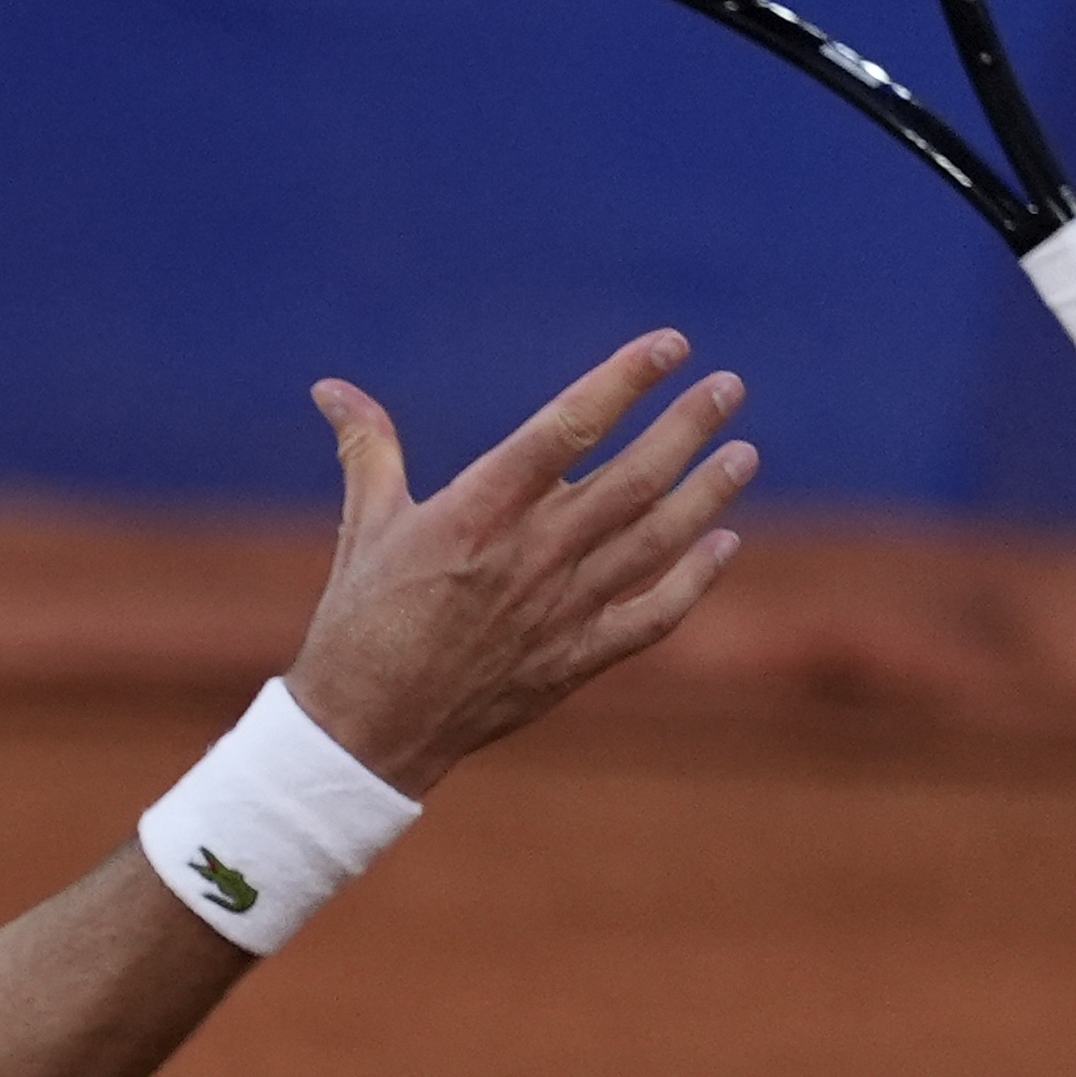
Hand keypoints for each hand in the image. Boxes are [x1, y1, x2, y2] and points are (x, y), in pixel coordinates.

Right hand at [281, 333, 757, 790]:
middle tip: (730, 387)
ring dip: (707, 493)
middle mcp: (531, 555)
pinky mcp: (574, 659)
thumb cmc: (358, 622)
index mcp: (476, 512)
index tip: (667, 345)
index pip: (567, 428)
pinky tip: (726, 545)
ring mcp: (560, 610)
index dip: (623, 382)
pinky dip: (696, 581)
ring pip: (656, 540)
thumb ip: (366, 449)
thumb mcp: (363, 527)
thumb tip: (331, 388)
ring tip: (744, 453)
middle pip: (631, 479)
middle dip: (687, 427)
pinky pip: (653, 616)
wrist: (366, 730)